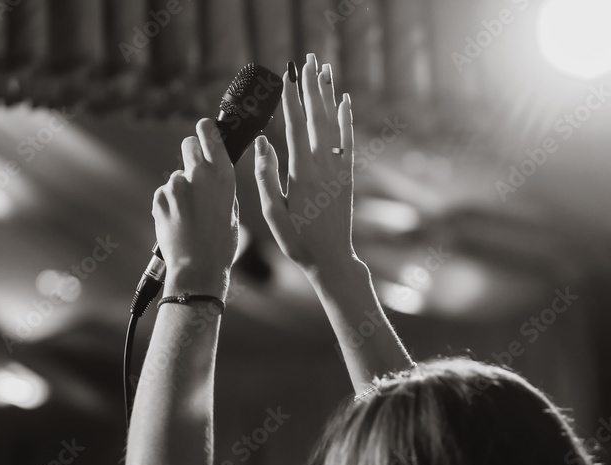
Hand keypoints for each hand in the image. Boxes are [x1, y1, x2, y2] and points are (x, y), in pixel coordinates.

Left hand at [153, 118, 238, 298]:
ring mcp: (176, 186)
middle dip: (192, 153)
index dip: (206, 130)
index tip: (205, 130)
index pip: (209, 133)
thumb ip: (221, 187)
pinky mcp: (159, 198)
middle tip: (196, 172)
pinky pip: (165, 193)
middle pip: (189, 144)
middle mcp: (198, 174)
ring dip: (181, 187)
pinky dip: (170, 203)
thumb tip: (211, 175)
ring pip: (177, 175)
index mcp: (222, 175)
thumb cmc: (221, 245)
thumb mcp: (232, 211)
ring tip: (190, 214)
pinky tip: (179, 221)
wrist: (197, 269)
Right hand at [254, 54, 355, 280]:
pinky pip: (348, 140)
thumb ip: (266, 176)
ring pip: (333, 123)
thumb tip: (263, 144)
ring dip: (327, 95)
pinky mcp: (347, 176)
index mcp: (300, 173)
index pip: (295, 126)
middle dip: (310, 86)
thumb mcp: (273, 213)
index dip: (291, 97)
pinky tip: (344, 100)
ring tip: (323, 69)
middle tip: (307, 59)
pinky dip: (346, 119)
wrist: (331, 258)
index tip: (288, 74)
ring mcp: (338, 169)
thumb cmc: (297, 240)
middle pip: (316, 117)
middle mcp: (322, 165)